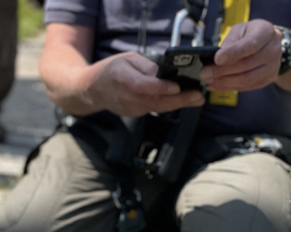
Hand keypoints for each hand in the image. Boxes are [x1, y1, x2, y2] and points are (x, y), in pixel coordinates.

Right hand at [87, 52, 204, 116]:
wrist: (93, 90)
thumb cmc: (111, 71)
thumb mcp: (127, 58)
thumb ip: (146, 66)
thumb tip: (164, 73)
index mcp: (121, 77)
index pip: (142, 86)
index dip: (159, 88)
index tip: (176, 87)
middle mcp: (126, 96)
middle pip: (154, 101)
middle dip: (178, 99)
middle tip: (197, 96)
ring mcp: (130, 108)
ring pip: (157, 108)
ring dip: (178, 104)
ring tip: (196, 99)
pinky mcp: (135, 113)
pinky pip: (154, 109)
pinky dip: (169, 105)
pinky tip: (183, 101)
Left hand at [200, 19, 282, 91]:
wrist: (270, 45)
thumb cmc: (252, 34)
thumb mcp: (241, 29)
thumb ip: (231, 41)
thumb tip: (217, 57)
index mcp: (265, 32)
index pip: (250, 45)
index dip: (233, 53)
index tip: (216, 59)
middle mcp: (272, 51)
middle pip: (245, 65)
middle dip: (222, 71)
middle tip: (204, 73)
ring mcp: (271, 68)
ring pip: (245, 79)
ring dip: (223, 82)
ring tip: (208, 81)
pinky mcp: (266, 81)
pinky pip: (245, 87)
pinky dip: (228, 87)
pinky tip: (215, 85)